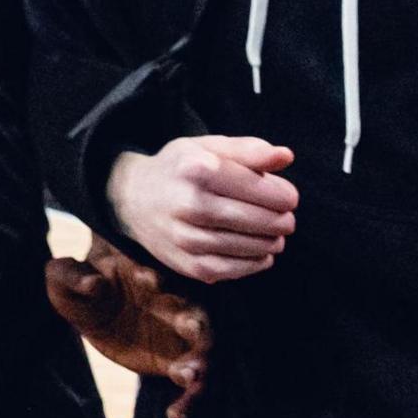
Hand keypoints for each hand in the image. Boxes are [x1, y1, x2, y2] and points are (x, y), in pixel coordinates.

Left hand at [47, 233, 212, 417]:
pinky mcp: (176, 362)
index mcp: (145, 275)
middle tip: (191, 327)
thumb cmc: (79, 284)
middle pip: (193, 310)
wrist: (93, 306)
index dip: (155, 276)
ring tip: (189, 377)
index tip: (147, 279)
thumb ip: (73, 276)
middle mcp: (171, 303)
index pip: (158, 274)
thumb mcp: (64, 277)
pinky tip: (176, 416)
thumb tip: (92, 282)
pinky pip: (190, 383)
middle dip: (194, 320)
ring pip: (202, 349)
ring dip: (199, 362)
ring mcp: (178, 334)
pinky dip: (187, 400)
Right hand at [108, 136, 297, 283]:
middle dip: (283, 220)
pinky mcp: (189, 265)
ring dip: (272, 241)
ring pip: (255, 247)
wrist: (132, 199)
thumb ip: (249, 150)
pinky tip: (258, 251)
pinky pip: (238, 270)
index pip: (267, 191)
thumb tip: (285, 156)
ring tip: (270, 232)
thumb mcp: (207, 148)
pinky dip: (257, 262)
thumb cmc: (178, 170)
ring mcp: (188, 238)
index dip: (286, 196)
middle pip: (265, 221)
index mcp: (199, 170)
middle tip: (282, 216)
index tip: (286, 196)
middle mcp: (190, 205)